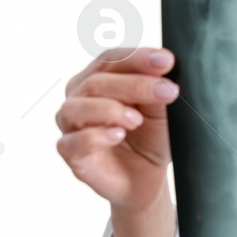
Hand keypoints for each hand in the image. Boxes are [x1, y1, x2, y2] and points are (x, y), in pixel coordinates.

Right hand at [57, 46, 178, 208]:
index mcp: (98, 80)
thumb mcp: (159, 110)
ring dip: (110, 110)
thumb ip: (156, 86)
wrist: (148, 178)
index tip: (166, 61)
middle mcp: (79, 98)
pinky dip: (96, 136)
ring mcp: (71, 126)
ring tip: (137, 120)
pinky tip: (118, 135)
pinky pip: (73, 141)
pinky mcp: (71, 153)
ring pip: (76, 108)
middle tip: (165, 91)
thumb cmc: (149, 139)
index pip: (110, 60)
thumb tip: (163, 63)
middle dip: (133, 84)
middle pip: (96, 82)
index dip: (137, 58)